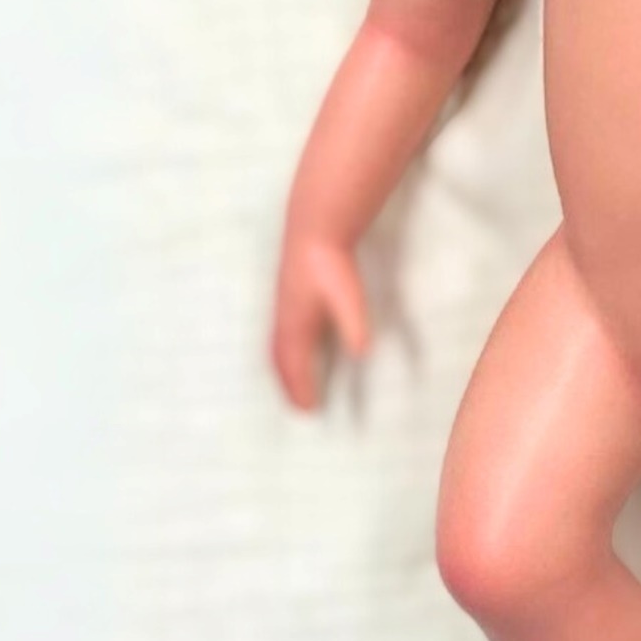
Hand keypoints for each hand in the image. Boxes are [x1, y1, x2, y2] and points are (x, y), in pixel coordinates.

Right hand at [269, 232, 369, 410]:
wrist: (316, 229)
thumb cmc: (331, 264)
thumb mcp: (347, 295)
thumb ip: (353, 322)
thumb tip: (362, 352)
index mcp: (296, 323)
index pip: (295, 365)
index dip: (301, 388)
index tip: (310, 411)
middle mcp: (284, 319)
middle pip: (280, 361)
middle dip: (288, 386)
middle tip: (300, 409)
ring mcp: (283, 308)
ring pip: (277, 348)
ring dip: (284, 371)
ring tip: (294, 389)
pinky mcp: (288, 298)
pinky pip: (281, 336)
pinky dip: (285, 354)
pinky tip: (298, 353)